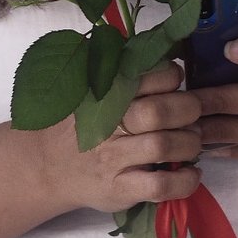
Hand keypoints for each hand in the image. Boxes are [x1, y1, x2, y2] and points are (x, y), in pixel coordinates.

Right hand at [36, 64, 201, 213]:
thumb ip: (123, 72)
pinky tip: (191, 173)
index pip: (150, 75)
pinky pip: (159, 186)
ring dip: (190, 144)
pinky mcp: (119, 189)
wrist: (46, 166)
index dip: (172, 77)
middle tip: (191, 115)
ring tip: (191, 143)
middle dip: (188, 110)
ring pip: (163, 146)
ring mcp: (113, 159)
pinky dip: (184, 180)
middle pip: (159, 111)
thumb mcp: (92, 90)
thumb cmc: (78, 124)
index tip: (175, 85)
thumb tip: (163, 48)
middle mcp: (109, 125)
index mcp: (106, 94)